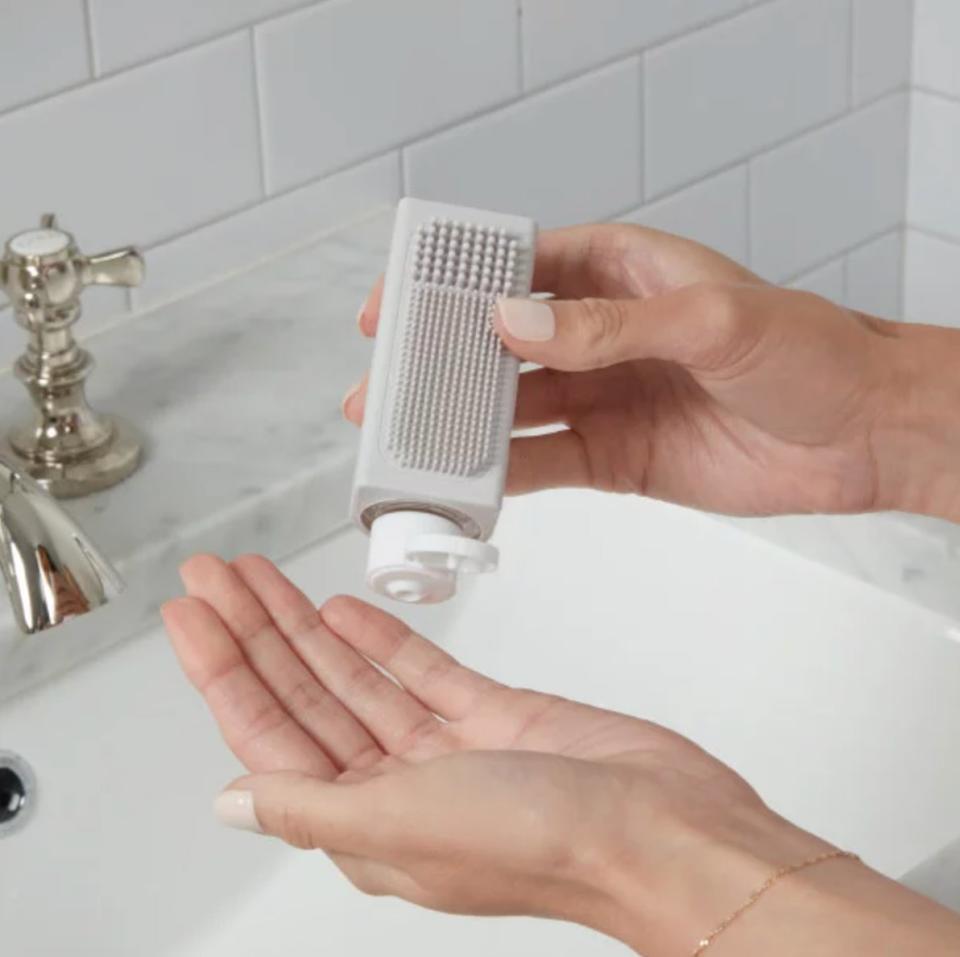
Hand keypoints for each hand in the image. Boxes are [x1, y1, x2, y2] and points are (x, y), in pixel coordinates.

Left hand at [161, 555, 959, 955]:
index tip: (191, 617)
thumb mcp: (404, 824)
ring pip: (355, 674)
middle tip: (215, 576)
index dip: (223, 672)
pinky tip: (344, 609)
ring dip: (306, 625)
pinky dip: (380, 637)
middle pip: (304, 695)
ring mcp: (445, 746)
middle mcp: (398, 786)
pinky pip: (418, 668)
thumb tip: (231, 803)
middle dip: (254, 633)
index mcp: (366, 823)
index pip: (269, 737)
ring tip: (262, 578)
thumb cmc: (550, 844)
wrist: (664, 829)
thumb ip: (311, 806)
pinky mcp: (491, 713)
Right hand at [346, 224, 959, 520]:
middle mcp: (598, 335)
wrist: (859, 436)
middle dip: (437, 365)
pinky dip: (499, 477)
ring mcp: (600, 398)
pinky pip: (540, 464)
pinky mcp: (610, 456)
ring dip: (457, 426)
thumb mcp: (714, 321)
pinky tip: (462, 486)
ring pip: (509, 410)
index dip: (449, 282)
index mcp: (617, 273)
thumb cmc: (809, 351)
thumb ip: (610, 325)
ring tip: (404, 443)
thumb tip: (513, 322)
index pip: (516, 266)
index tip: (397, 303)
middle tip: (383, 389)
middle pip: (496, 345)